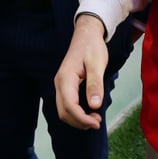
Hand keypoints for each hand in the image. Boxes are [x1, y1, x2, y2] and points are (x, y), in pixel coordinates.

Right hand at [54, 15, 107, 129]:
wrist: (86, 34)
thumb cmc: (92, 47)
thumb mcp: (97, 64)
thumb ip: (95, 84)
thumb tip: (95, 105)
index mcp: (65, 78)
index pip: (69, 106)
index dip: (81, 118)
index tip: (97, 123)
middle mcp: (59, 83)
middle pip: (63, 112)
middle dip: (79, 122)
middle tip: (98, 122)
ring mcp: (61, 85)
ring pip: (64, 110)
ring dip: (77, 119)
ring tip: (95, 119)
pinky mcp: (66, 86)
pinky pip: (67, 105)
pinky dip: (76, 113)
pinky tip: (89, 112)